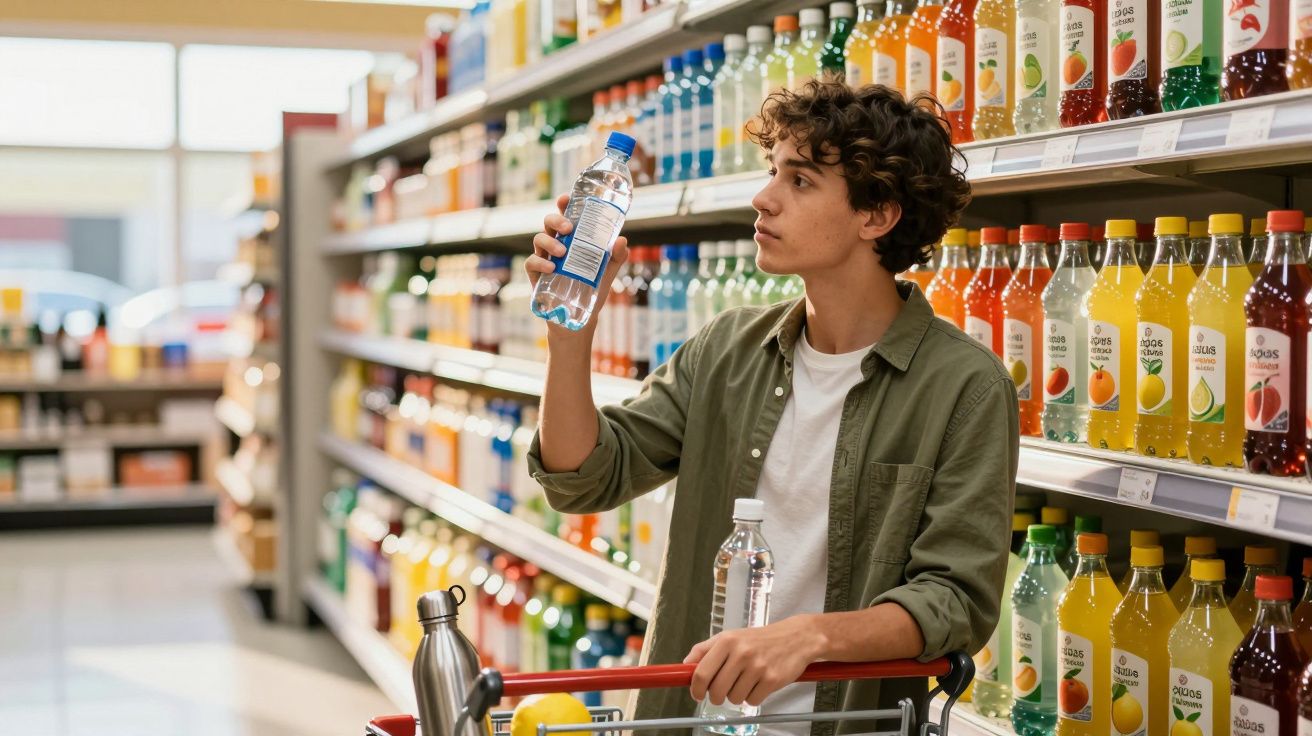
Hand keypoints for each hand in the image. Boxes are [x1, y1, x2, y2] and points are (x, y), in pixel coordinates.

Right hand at [524, 193, 629, 317]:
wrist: (581, 317)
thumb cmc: (592, 289)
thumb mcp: (608, 272)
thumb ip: (616, 256)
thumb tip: (621, 240)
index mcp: (571, 239)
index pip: (565, 217)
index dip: (563, 205)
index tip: (566, 199)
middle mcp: (556, 245)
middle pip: (548, 223)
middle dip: (556, 220)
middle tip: (568, 228)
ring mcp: (544, 259)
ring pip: (539, 239)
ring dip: (550, 243)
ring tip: (563, 253)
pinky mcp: (536, 275)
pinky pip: (532, 262)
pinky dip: (540, 263)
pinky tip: (552, 268)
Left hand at [683, 616, 824, 707]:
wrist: (796, 637)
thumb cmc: (760, 639)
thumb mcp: (731, 636)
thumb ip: (705, 649)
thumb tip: (685, 666)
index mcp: (727, 641)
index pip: (702, 673)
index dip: (696, 689)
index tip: (697, 694)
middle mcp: (741, 653)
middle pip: (716, 691)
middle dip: (716, 697)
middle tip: (722, 692)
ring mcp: (758, 667)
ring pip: (734, 699)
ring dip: (737, 696)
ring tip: (746, 682)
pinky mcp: (772, 680)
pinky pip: (752, 701)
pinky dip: (753, 697)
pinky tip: (759, 684)